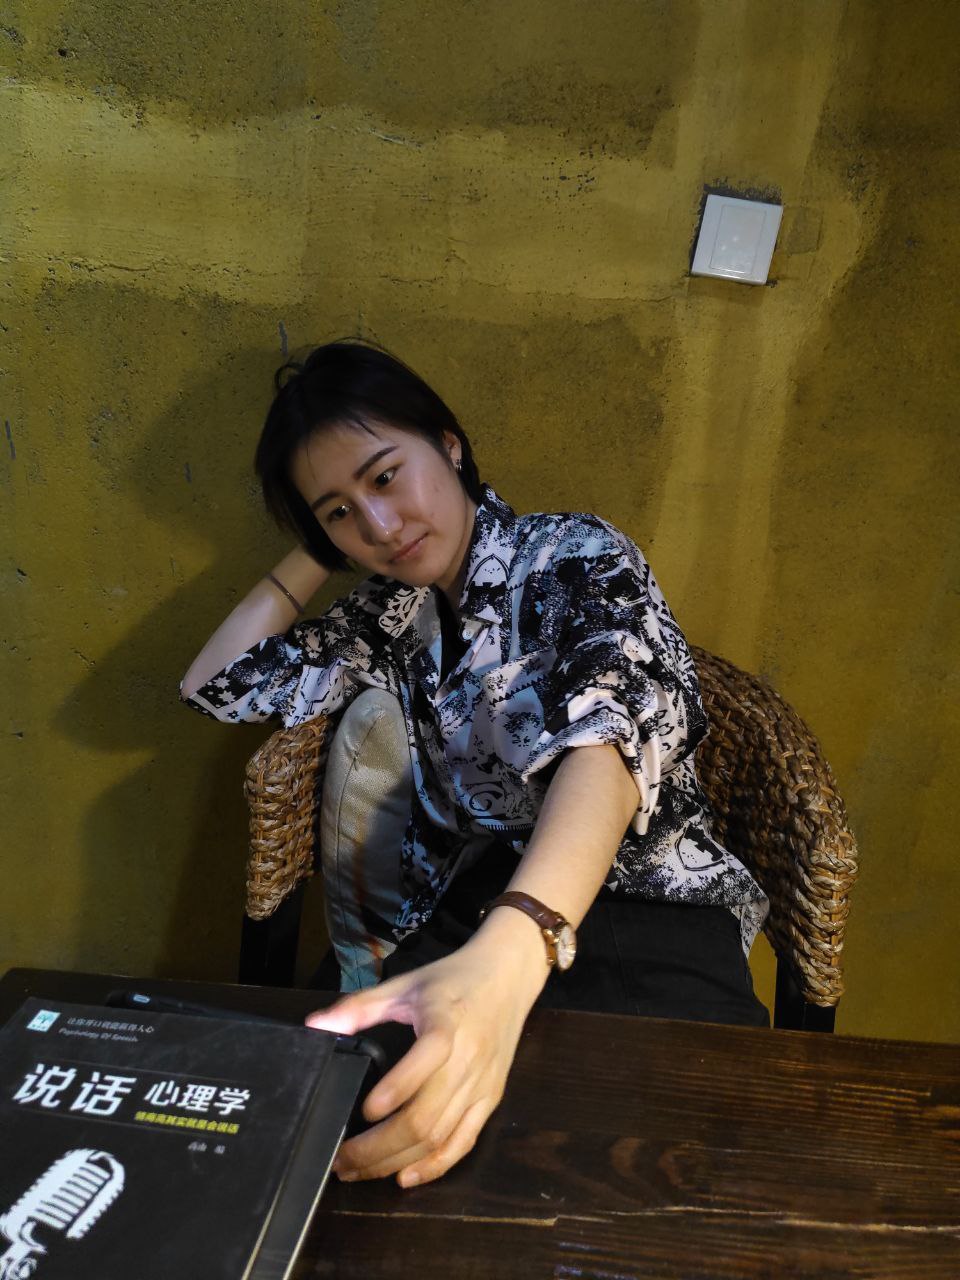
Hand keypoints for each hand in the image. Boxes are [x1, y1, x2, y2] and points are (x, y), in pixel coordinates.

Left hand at [305, 913, 547, 1187]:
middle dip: (378, 1147)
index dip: (395, 1089)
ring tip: (359, 1171)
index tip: (361, 1111)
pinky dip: (435, 1166)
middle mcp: (468, 1058)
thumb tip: (316, 1026)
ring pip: (440, 1137)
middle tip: (341, 1160)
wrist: (508, 976)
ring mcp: (482, 1084)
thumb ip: (360, 1006)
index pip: (427, 1059)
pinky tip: (405, 1177)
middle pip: (426, 1116)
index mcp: (447, 1023)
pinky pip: (464, 1142)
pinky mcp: (491, 1099)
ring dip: (397, 1162)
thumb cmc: (451, 979)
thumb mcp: (405, 984)